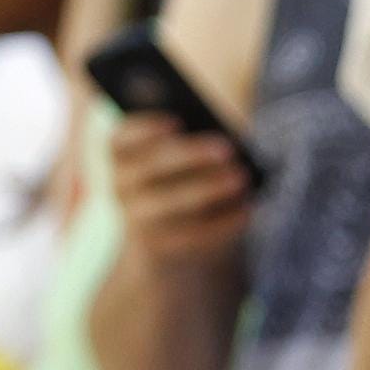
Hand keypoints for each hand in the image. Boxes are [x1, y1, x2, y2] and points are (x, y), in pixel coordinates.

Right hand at [110, 110, 254, 267]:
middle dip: (191, 156)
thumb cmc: (184, 172)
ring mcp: (137, 220)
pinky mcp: (161, 247)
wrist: (169, 230)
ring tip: (241, 178)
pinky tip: (247, 209)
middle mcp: (121, 186)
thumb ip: (195, 136)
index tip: (177, 121)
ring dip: (209, 189)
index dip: (146, 129)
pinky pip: (192, 235)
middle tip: (228, 148)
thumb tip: (225, 146)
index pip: (122, 139)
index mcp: (121, 154)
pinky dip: (222, 222)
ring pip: (172, 203)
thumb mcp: (184, 151)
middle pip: (152, 166)